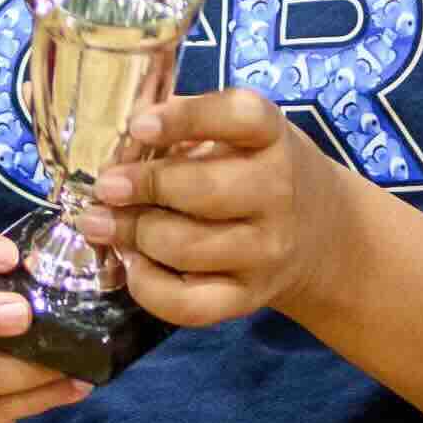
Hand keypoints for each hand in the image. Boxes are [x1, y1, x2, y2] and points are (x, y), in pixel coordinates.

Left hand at [101, 89, 345, 335]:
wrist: (321, 233)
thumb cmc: (258, 170)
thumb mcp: (240, 134)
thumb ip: (185, 126)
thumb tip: (119, 140)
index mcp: (272, 137)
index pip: (239, 117)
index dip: (185, 119)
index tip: (138, 126)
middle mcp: (278, 192)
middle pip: (203, 191)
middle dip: (143, 188)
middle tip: (105, 188)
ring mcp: (265, 250)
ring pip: (187, 247)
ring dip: (134, 235)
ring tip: (101, 224)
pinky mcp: (248, 298)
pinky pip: (190, 304)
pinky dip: (149, 288)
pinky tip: (133, 266)